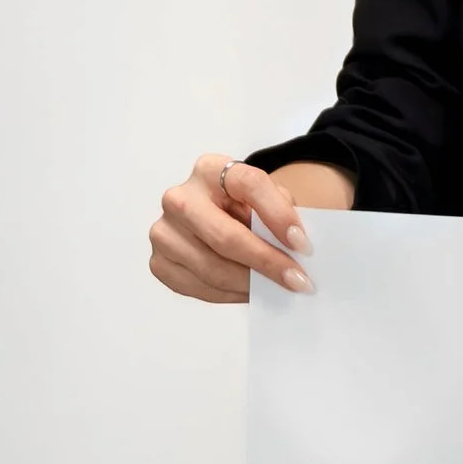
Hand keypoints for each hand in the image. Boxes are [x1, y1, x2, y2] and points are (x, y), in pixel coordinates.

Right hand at [147, 152, 353, 301]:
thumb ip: (281, 212)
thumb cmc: (246, 207)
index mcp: (210, 169)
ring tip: (278, 289)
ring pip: (213, 268)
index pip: (249, 184)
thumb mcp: (268, 197)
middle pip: (225, 236)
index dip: (278, 215)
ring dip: (251, 284)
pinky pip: (199, 287)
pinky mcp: (159, 262)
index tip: (303, 244)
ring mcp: (164, 231)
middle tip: (298, 280)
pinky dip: (230, 294)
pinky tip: (249, 291)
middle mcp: (180, 197)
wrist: (217, 218)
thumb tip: (295, 249)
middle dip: (266, 262)